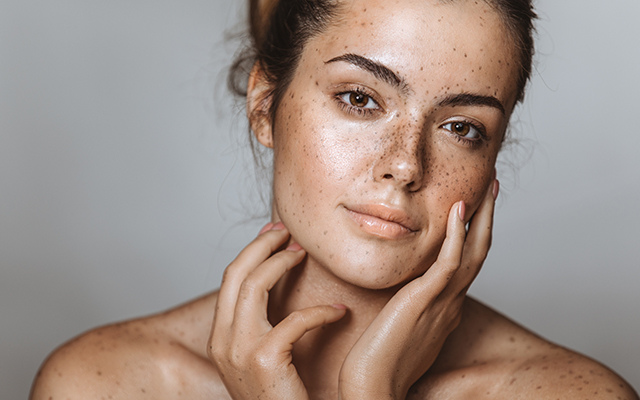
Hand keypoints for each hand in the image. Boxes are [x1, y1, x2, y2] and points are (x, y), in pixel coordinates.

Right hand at [207, 223, 346, 399]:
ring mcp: (238, 350)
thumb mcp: (263, 359)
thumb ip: (264, 327)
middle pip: (236, 272)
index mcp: (221, 337)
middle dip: (262, 245)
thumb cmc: (281, 399)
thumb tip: (280, 292)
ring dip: (282, 263)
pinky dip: (320, 312)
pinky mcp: (263, 360)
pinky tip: (339, 313)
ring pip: (254, 284)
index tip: (275, 235)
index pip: (230, 280)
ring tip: (305, 255)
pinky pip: (293, 319)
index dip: (252, 251)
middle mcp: (222, 340)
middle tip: (288, 233)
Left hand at [339, 180, 497, 399]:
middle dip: (487, 219)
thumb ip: (409, 308)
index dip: (474, 235)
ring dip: (482, 218)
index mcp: (445, 308)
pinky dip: (456, 235)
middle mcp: (451, 303)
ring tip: (488, 188)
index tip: (473, 210)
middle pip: (478, 253)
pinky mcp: (425, 300)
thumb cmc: (379, 361)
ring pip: (472, 253)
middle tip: (493, 189)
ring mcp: (442, 301)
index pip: (466, 264)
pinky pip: (448, 263)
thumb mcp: (401, 327)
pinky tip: (459, 210)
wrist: (373, 385)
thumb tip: (404, 297)